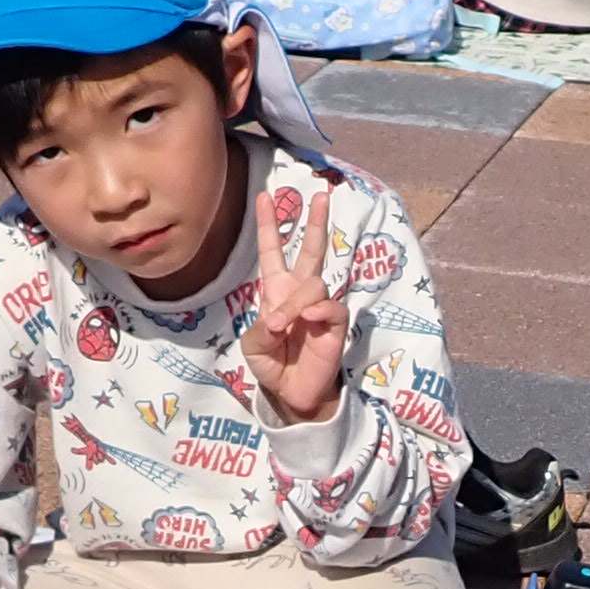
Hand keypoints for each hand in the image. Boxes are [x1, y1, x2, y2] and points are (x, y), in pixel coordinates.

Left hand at [243, 176, 349, 422]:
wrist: (292, 393)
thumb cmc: (272, 365)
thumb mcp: (253, 346)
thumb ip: (261, 328)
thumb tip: (282, 320)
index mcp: (276, 290)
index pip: (273, 251)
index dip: (269, 225)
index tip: (265, 196)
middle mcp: (300, 293)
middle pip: (311, 250)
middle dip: (315, 223)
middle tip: (322, 196)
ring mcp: (320, 307)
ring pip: (315, 283)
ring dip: (295, 303)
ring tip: (281, 326)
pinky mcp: (336, 324)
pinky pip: (330, 307)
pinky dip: (317, 311)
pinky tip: (309, 321)